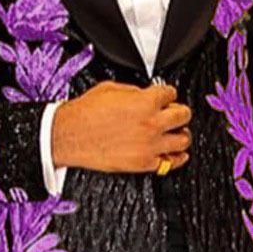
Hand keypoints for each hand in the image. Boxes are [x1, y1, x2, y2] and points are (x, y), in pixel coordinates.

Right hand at [51, 81, 190, 173]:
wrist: (69, 135)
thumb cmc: (85, 113)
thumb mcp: (111, 89)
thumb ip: (135, 92)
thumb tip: (145, 95)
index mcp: (145, 101)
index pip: (171, 93)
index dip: (167, 94)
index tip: (165, 97)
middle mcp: (152, 123)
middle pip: (184, 115)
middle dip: (179, 112)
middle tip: (175, 113)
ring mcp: (150, 144)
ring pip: (183, 139)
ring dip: (181, 134)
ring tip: (176, 133)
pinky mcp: (144, 163)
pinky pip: (171, 162)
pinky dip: (176, 157)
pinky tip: (176, 153)